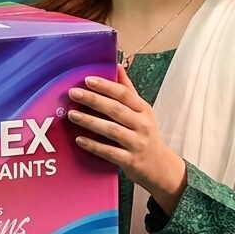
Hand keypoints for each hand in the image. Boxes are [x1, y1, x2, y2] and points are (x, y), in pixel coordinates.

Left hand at [68, 64, 186, 214]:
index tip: (87, 80)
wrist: (161, 168)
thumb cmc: (146, 134)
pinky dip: (94, 146)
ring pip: (112, 130)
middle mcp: (142, 125)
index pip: (124, 94)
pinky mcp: (131, 161)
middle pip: (116, 110)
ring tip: (72, 115)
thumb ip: (127, 90)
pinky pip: (110, 152)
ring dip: (90, 121)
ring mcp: (137, 144)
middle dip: (93, 100)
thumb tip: (118, 65)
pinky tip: (79, 139)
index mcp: (144, 110)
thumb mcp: (142, 111)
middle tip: (73, 93)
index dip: (106, 86)